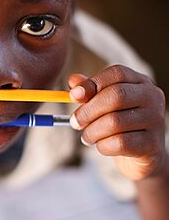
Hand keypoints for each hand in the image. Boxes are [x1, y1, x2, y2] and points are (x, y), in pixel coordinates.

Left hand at [68, 65, 166, 179]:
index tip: (73, 96)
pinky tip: (101, 145)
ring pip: (115, 122)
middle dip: (88, 110)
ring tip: (87, 137)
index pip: (117, 73)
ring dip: (92, 132)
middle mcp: (151, 97)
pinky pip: (120, 143)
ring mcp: (155, 120)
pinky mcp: (152, 143)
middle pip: (116, 95)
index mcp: (139, 82)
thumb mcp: (103, 103)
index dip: (92, 83)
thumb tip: (73, 81)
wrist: (140, 155)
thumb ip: (88, 90)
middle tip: (75, 122)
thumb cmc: (118, 123)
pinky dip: (103, 145)